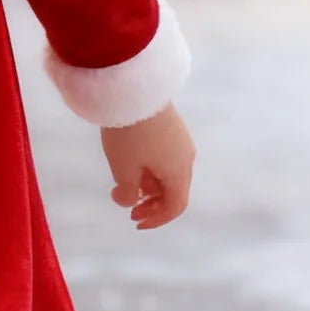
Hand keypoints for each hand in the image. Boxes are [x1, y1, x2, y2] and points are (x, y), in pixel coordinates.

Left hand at [99, 104, 194, 229]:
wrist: (133, 89)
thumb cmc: (129, 134)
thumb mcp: (123, 168)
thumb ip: (127, 192)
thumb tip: (126, 201)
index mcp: (179, 171)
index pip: (176, 205)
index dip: (157, 219)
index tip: (135, 221)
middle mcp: (186, 156)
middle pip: (174, 189)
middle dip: (152, 203)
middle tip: (129, 208)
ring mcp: (180, 139)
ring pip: (168, 172)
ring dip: (150, 185)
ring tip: (125, 185)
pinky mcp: (171, 125)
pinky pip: (165, 156)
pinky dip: (150, 168)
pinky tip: (130, 163)